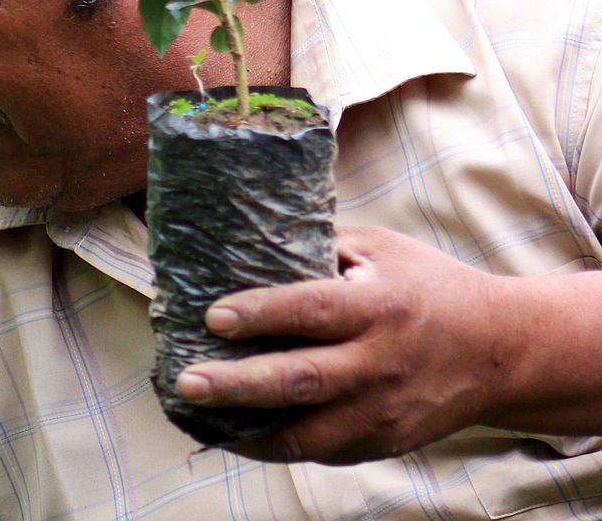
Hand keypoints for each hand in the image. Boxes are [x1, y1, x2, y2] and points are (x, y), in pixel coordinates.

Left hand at [173, 226, 508, 464]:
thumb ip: (322, 245)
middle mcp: (381, 363)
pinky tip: (235, 431)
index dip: (261, 314)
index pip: (311, 310)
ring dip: (247, 428)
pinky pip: (321, 451)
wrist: (502, 350)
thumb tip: (250, 236)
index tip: (213, 316)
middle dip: (237, 384)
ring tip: (198, 414)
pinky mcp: (384, 442)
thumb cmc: (429, 287)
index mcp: (379, 307)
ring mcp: (383, 411)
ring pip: (307, 433)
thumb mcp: (382, 248)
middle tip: (186, 380)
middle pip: (300, 379)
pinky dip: (275, 445)